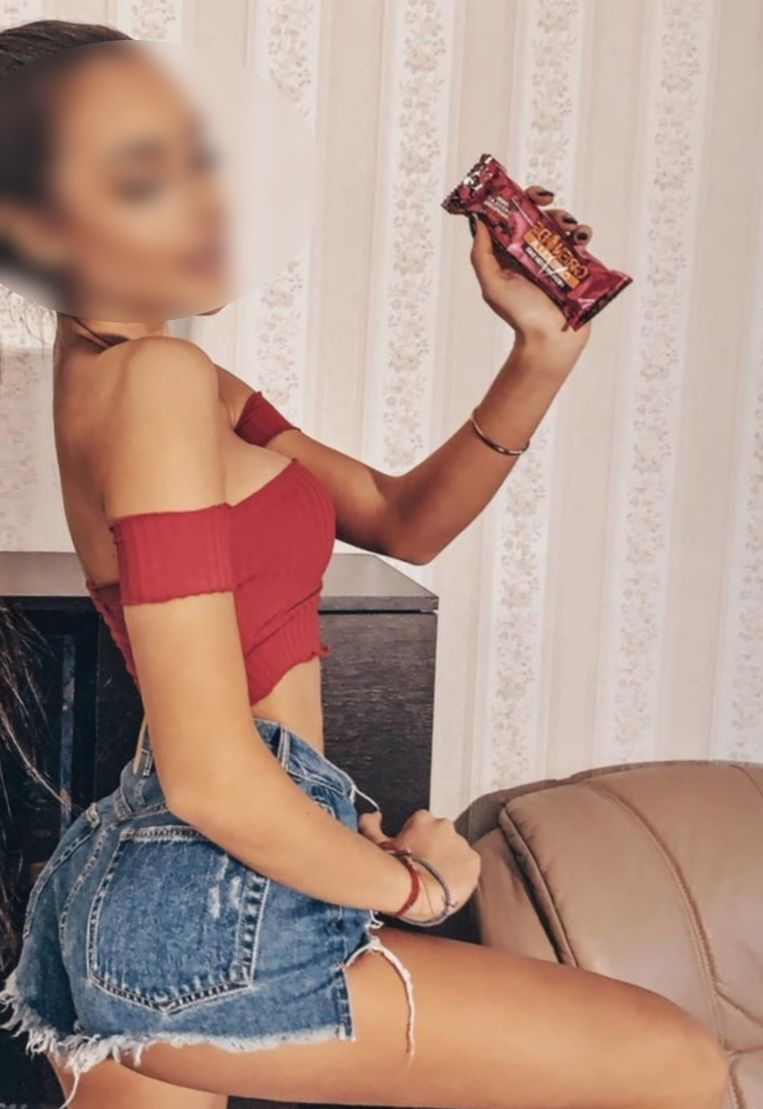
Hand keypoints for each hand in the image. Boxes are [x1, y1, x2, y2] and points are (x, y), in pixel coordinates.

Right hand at [359, 808, 480, 923]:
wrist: (415, 892)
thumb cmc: (393, 867)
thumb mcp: (376, 844)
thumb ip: (371, 825)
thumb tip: (375, 814)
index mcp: (423, 818)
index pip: (422, 826)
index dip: (416, 842)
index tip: (412, 856)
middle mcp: (445, 825)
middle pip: (441, 837)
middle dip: (434, 850)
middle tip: (424, 870)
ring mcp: (461, 843)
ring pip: (455, 851)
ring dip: (448, 861)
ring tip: (436, 881)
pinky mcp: (473, 861)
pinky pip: (469, 866)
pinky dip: (462, 874)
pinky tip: (449, 885)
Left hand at [469, 183, 591, 352]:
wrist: (550, 340)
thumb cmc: (519, 316)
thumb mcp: (492, 284)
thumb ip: (482, 254)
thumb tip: (479, 221)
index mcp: (509, 254)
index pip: (508, 218)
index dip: (511, 199)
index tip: (515, 186)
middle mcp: (531, 252)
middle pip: (535, 214)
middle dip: (540, 200)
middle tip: (545, 199)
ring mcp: (555, 258)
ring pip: (560, 223)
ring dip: (563, 216)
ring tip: (565, 227)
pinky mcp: (576, 266)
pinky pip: (580, 240)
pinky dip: (582, 232)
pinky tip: (580, 239)